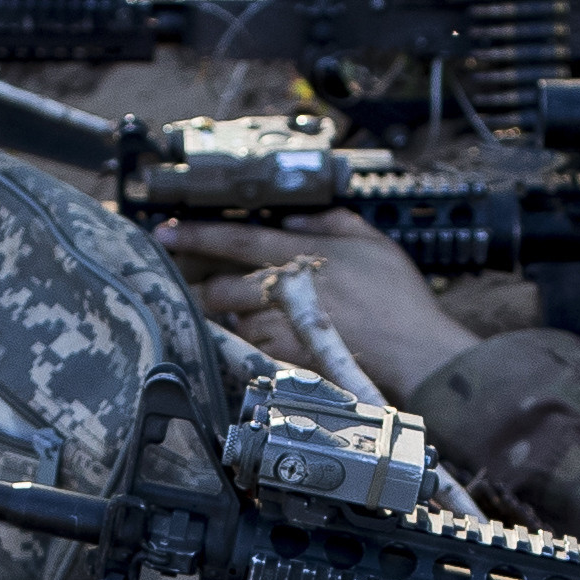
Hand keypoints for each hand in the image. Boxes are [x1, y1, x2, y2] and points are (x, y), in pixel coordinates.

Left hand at [153, 209, 483, 401]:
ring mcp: (282, 328)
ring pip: (234, 321)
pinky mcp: (288, 358)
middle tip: (198, 282)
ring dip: (233, 316)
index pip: (233, 239)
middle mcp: (283, 292)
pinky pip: (255, 347)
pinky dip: (256, 340)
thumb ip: (332, 223)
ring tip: (248, 313)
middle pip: (218, 288)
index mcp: (299, 256)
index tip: (165, 231)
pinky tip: (274, 337)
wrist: (414, 353)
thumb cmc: (400, 298)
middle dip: (203, 286)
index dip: (194, 235)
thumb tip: (298, 220)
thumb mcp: (374, 242)